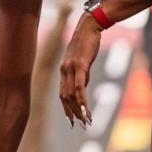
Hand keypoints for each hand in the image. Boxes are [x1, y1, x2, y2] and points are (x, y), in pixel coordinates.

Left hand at [59, 13, 100, 127]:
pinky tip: (86, 109)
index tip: (72, 120)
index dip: (66, 108)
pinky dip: (81, 100)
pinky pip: (79, 86)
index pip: (62, 93)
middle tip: (80, 124)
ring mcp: (70, 68)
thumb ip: (81, 73)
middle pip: (65, 97)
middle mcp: (64, 70)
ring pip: (71, 94)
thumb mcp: (82, 60)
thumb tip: (83, 86)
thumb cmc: (87, 42)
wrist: (89, 26)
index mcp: (63, 70)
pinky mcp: (79, 65)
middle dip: (72, 112)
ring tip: (86, 120)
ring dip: (78, 109)